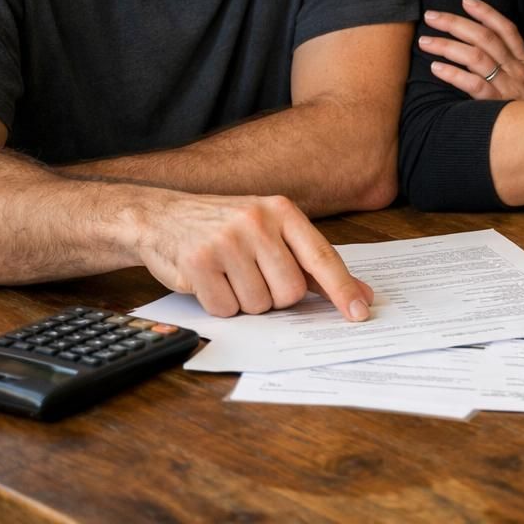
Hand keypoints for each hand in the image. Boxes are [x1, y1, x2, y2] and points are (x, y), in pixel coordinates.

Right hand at [132, 192, 373, 319]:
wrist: (162, 216)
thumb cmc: (224, 227)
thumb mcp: (270, 231)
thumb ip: (311, 262)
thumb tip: (358, 293)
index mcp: (282, 211)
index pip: (322, 256)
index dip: (343, 289)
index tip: (360, 312)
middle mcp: (257, 222)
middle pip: (289, 292)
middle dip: (274, 297)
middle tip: (253, 276)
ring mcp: (227, 241)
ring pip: (258, 304)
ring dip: (244, 301)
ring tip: (228, 275)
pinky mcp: (199, 262)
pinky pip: (225, 309)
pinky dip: (219, 305)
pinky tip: (209, 281)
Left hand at [420, 0, 523, 100]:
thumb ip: (514, 71)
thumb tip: (488, 58)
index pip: (506, 29)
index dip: (486, 12)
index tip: (466, 0)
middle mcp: (516, 70)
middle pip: (485, 37)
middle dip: (456, 23)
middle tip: (432, 16)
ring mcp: (508, 86)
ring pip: (476, 57)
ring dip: (447, 46)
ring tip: (426, 41)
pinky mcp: (499, 104)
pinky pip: (474, 85)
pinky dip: (454, 74)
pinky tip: (436, 68)